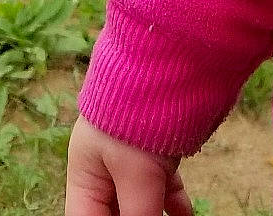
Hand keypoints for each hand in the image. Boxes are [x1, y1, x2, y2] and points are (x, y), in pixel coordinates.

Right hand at [66, 117, 193, 215]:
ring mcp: (131, 158)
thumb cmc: (137, 116)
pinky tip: (185, 214)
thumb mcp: (138, 174)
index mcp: (86, 173)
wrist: (164, 70)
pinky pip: (163, 185)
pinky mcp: (157, 151)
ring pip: (142, 201)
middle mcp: (104, 167)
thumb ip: (140, 213)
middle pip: (114, 211)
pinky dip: (174, 202)